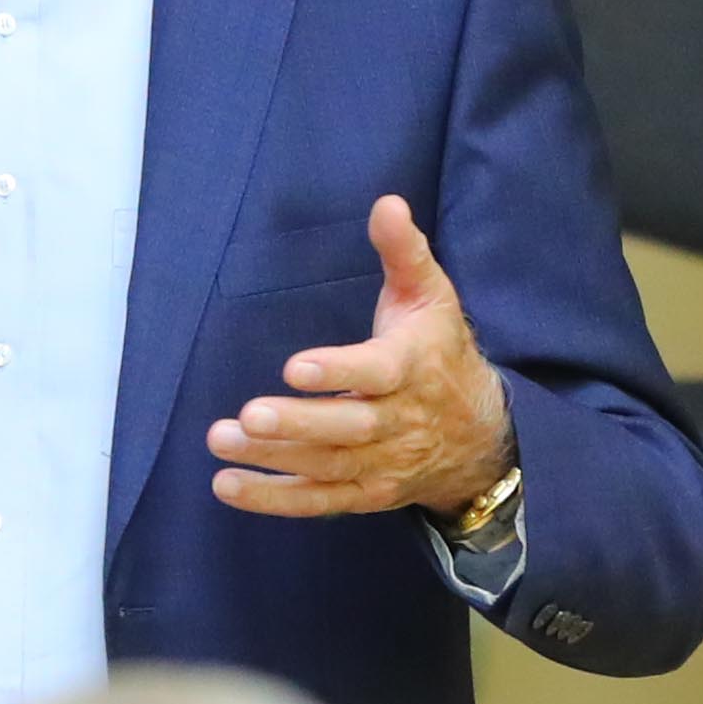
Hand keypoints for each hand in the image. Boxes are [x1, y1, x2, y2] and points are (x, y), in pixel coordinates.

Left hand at [209, 197, 516, 520]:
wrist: (480, 436)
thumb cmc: (440, 352)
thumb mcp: (430, 297)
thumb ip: (404, 252)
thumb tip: (387, 202)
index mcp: (413, 368)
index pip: (378, 372)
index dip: (339, 371)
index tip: (295, 367)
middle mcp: (399, 422)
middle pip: (349, 428)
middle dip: (299, 424)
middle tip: (250, 415)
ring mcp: (381, 462)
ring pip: (326, 465)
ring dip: (272, 458)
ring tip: (222, 440)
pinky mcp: (365, 492)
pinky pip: (318, 501)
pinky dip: (274, 498)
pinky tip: (229, 486)